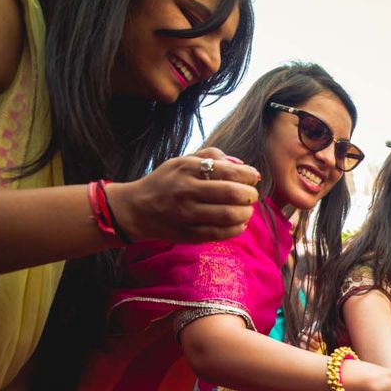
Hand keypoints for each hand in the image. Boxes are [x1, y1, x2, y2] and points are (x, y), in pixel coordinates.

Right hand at [109, 148, 260, 243]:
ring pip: (228, 215)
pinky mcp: (189, 234)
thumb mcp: (182, 161)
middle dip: (249, 194)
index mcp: (187, 168)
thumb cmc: (165, 182)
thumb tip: (241, 164)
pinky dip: (236, 229)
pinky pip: (220, 233)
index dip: (247, 175)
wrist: (137, 209)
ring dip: (245, 213)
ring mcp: (187, 215)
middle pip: (231, 193)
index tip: (254, 177)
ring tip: (246, 210)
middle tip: (252, 195)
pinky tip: (239, 223)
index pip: (227, 170)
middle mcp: (187, 191)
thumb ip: (211, 156)